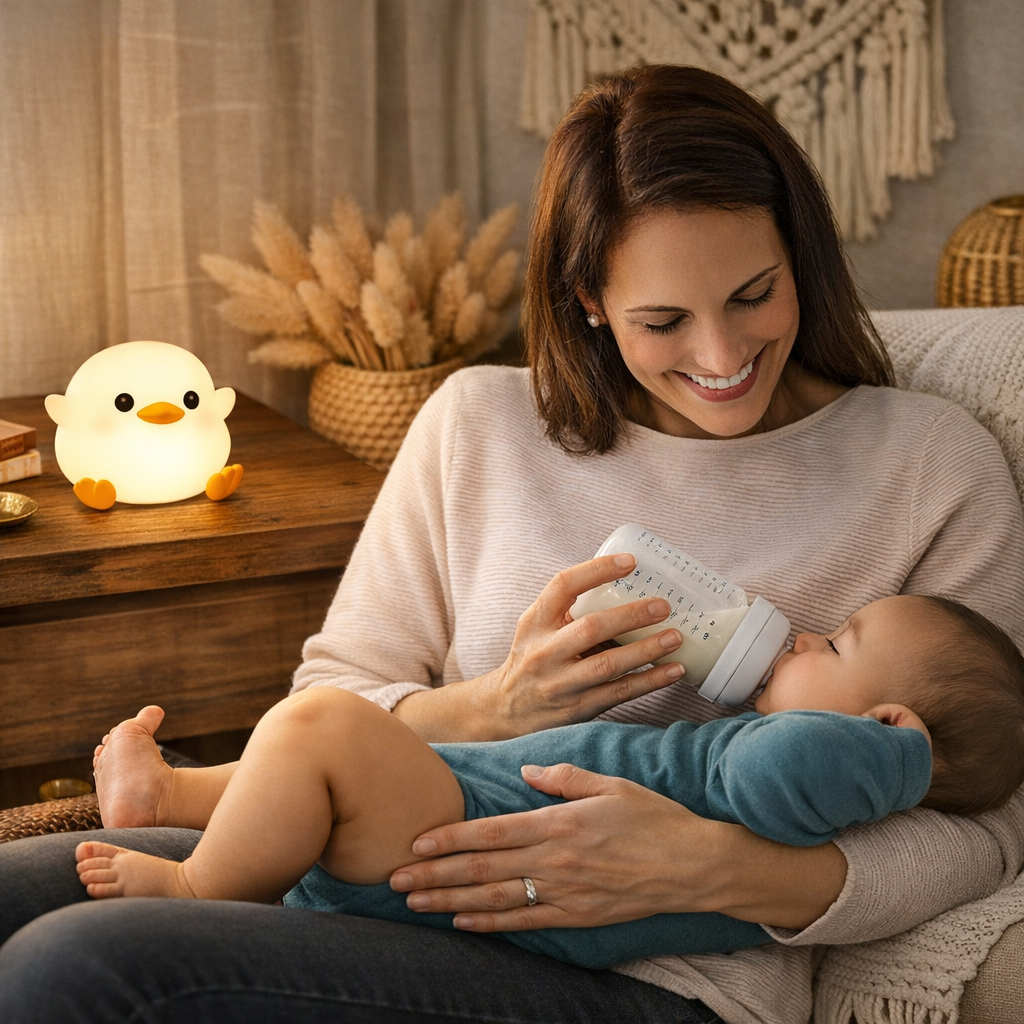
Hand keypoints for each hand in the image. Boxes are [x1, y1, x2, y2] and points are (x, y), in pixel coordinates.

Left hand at [389, 763, 723, 932]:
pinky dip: (491, 923)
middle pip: (483, 869)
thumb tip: (524, 773)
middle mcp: (556, 860)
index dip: (449, 838)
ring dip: (451, 901)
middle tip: (394, 881)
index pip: (491, 832)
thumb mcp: (610, 784)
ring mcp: (566, 893)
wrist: (694, 865)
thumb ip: (563, 778)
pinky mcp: (578, 916)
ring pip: (496, 899)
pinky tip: (463, 922)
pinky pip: (526, 922)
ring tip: (415, 904)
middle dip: (435, 875)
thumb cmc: (652, 819)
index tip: (415, 844)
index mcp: (559, 823)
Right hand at [461, 554, 683, 737]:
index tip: (631, 562)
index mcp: (534, 621)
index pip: (563, 585)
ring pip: (608, 664)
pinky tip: (673, 671)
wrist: (506, 711)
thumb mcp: (537, 628)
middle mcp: (544, 652)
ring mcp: (560, 683)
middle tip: (663, 605)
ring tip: (675, 637)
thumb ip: (569, 610)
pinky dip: (650, 681)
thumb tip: (626, 585)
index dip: (597, 570)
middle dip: (631, 615)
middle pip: (591, 627)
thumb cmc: (532, 658)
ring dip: (647, 650)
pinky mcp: (578, 708)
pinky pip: (620, 692)